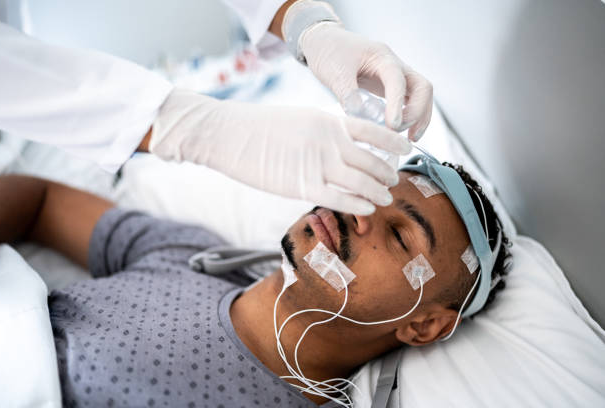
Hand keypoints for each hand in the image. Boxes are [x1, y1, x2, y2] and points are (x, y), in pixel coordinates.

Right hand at [149, 88, 411, 214]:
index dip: (394, 142)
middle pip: (371, 161)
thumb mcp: (300, 119)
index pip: (373, 130)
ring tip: (386, 198)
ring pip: (360, 182)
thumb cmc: (259, 126)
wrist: (228, 134)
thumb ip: (325, 133)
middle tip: (394, 180)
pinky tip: (368, 208)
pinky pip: (339, 199)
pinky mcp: (301, 187)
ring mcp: (316, 165)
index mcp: (328, 121)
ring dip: (378, 191)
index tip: (407, 149)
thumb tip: (343, 146)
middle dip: (387, 173)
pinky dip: (358, 205)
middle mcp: (328, 142)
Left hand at [300, 23, 432, 141]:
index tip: (392, 125)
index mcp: (381, 57)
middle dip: (417, 112)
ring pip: (420, 95)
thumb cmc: (329, 51)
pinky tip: (402, 133)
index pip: (397, 80)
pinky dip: (411, 117)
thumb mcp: (335, 72)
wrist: (325, 42)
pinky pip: (409, 101)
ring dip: (419, 117)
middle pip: (422, 87)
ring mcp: (395, 75)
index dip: (397, 104)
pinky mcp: (390, 86)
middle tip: (400, 132)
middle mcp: (394, 65)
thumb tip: (360, 116)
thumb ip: (348, 94)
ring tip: (410, 139)